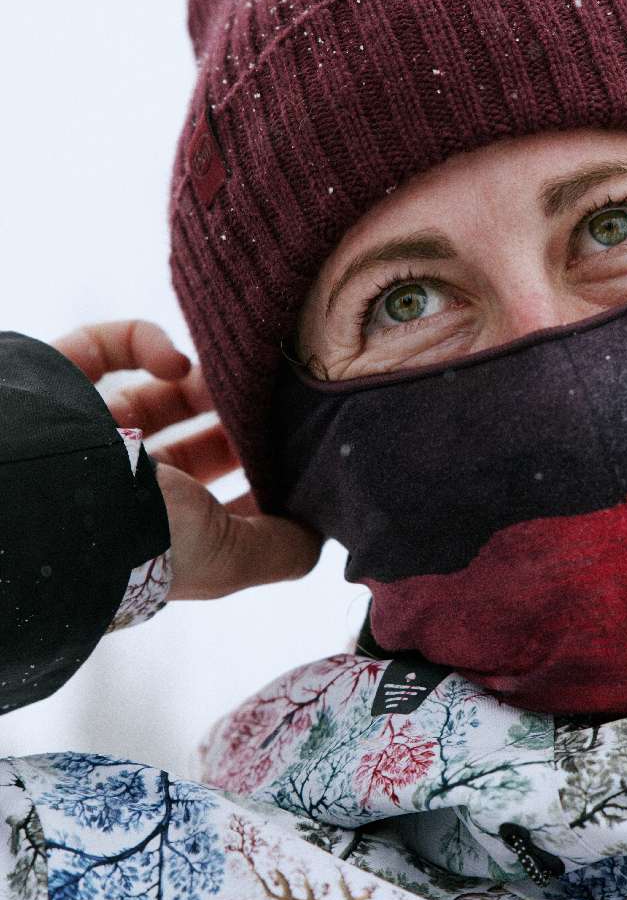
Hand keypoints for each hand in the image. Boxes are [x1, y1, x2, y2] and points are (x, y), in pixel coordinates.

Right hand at [50, 320, 320, 599]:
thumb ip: (276, 551)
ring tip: (239, 378)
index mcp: (155, 535)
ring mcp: (85, 434)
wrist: (37, 496)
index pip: (217, 512)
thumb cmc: (135, 536)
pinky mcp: (58, 382)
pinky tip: (176, 360)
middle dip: (238, 427)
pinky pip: (102, 347)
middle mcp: (118, 489)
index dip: (258, 486)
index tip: (300, 457)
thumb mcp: (223, 556)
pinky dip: (142, 342)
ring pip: (152, 399)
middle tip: (282, 406)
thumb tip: (316, 534)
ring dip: (202, 385)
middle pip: (191, 451)